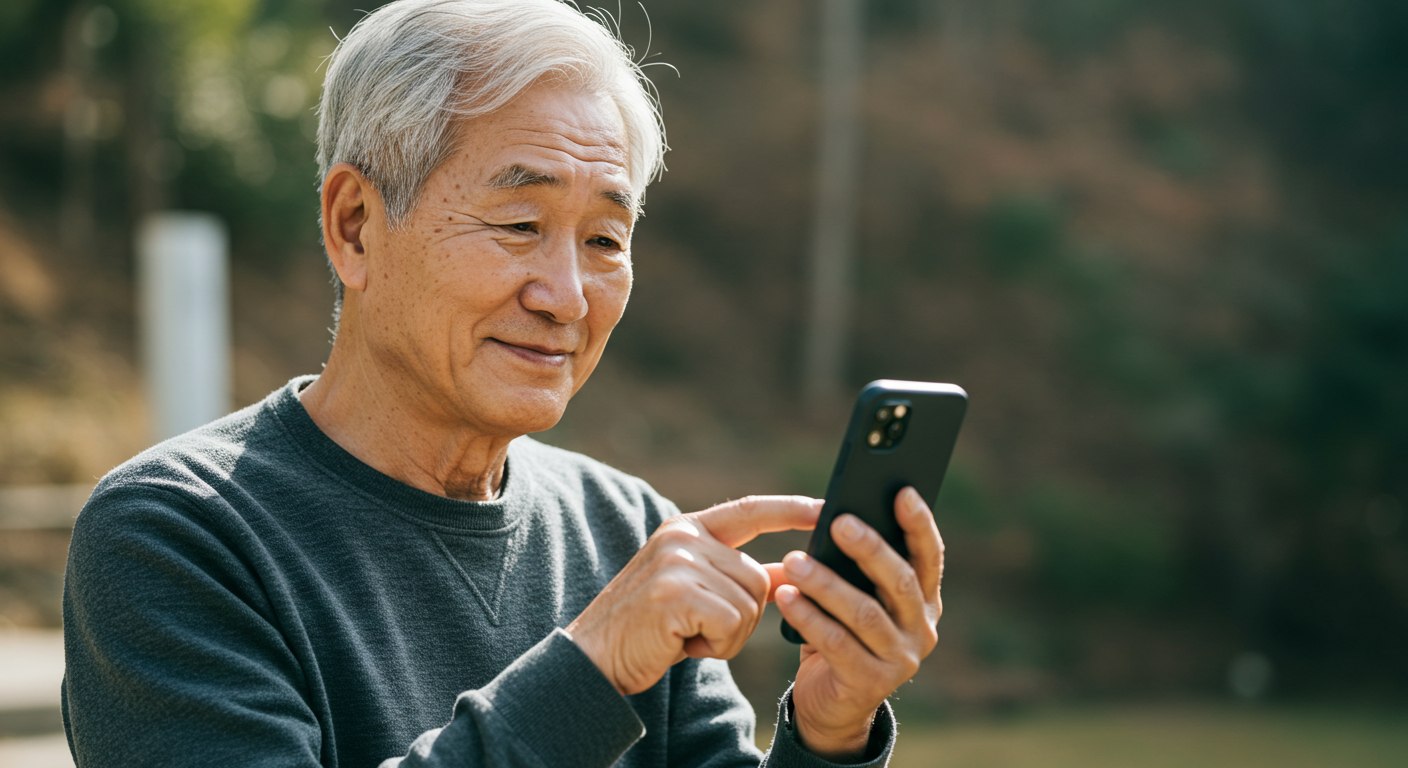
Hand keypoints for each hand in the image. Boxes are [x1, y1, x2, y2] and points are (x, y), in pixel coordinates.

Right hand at [567, 495, 820, 694]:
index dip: (792, 510)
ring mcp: (677, 561)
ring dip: (728, 635)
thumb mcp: (697, 592)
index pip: (751, 510)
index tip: (828, 508)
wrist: (595, 659)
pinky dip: (717, 646)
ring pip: (750, 603)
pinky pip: (733, 623)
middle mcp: (682, 536)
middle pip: (758, 577)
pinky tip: (683, 644)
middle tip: (699, 629)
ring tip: (687, 635)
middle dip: (742, 617)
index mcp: (687, 528)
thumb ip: (738, 576)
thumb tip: (794, 571)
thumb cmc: (651, 629)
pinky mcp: (676, 593)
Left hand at [773, 487, 943, 761]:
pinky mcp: (871, 683)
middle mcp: (922, 628)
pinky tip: (785, 597)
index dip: (918, 523)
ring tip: (794, 561)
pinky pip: (836, 643)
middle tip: (839, 522)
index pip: (929, 555)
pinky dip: (808, 617)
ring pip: (865, 613)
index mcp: (924, 599)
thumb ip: (857, 568)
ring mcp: (901, 659)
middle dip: (870, 549)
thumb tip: (836, 518)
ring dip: (827, 584)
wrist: (832, 703)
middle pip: (900, 582)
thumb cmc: (842, 632)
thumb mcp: (857, 596)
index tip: (901, 491)